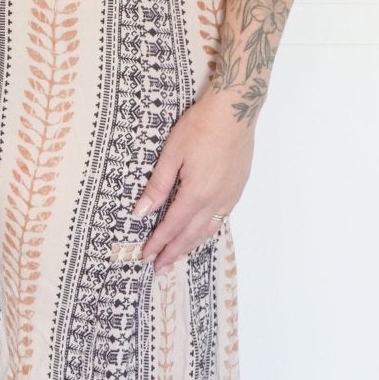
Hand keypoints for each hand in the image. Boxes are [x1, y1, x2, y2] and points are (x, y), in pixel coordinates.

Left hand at [133, 89, 253, 274]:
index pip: (172, 227)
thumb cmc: (200, 127)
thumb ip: (158, 186)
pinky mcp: (237, 189)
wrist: (235, 111)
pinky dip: (207, 232)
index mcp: (196, 194)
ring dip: (191, 246)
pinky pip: (220, 219)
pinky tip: (201, 233)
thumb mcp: (172, 154)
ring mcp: (229, 196)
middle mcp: (215, 200)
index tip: (146, 256)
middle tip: (159, 268)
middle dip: (173, 252)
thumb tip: (141, 212)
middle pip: (191, 235)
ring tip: (177, 257)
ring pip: (208, 229)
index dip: (159, 243)